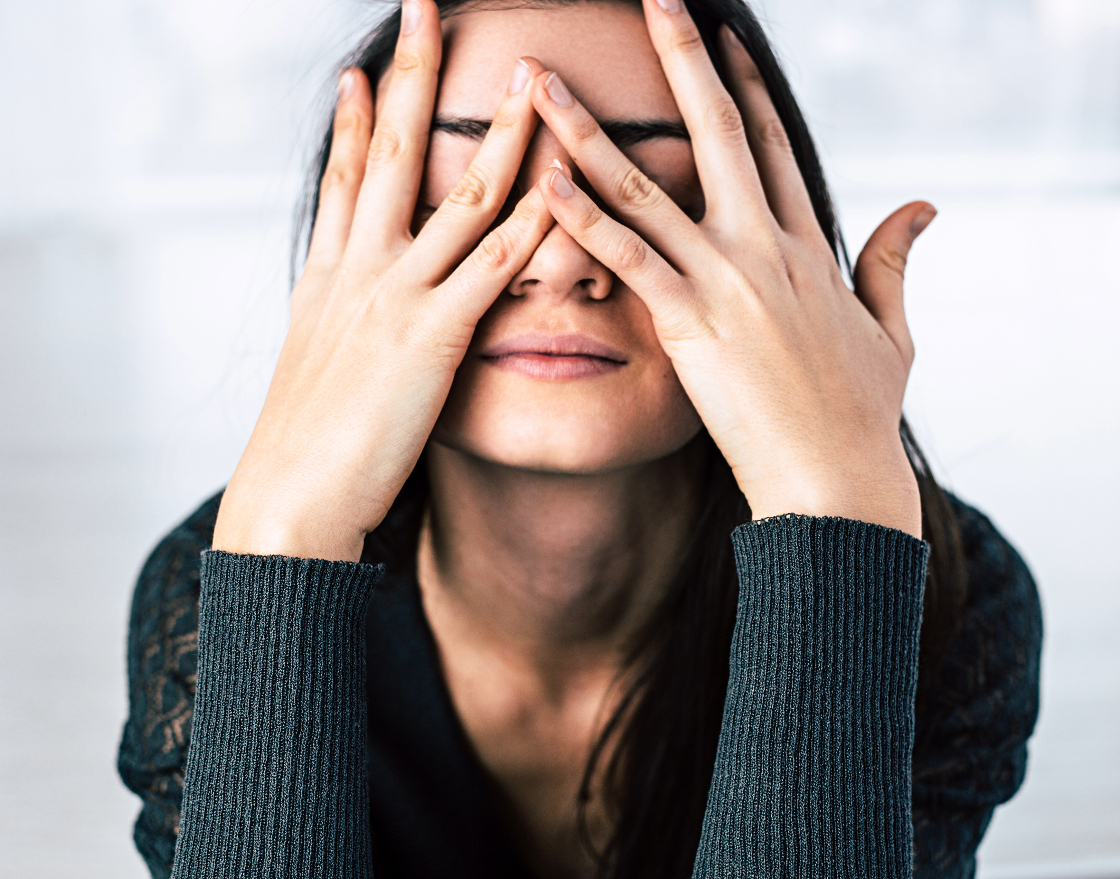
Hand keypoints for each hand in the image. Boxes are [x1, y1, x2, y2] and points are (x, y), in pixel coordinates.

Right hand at [212, 0, 553, 561]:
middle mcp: (359, 270)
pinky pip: (493, 267)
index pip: (345, 178)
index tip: (368, 68)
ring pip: (456, 196)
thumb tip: (348, 319)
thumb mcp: (316, 370)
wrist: (291, 498)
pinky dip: (531, 223)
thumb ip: (340, 328)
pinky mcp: (434, 337)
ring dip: (499, 133)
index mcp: (328, 277)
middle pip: (392, 154)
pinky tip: (561, 185)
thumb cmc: (306, 449)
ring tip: (528, 76)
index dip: (357, 118)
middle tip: (427, 11)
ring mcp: (396, 297)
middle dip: (412, 78)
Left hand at [527, 0, 932, 536]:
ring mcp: (727, 279)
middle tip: (653, 0)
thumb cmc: (860, 416)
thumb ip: (894, 262)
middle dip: (682, 60)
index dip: (743, 86)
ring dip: (591, 130)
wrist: (839, 481)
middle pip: (716, 134)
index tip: (721, 36)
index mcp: (808, 247)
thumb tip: (924, 206)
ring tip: (546, 83)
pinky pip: (629, 258)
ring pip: (648, 187)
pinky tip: (544, 181)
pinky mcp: (691, 322)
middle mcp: (766, 246)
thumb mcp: (891, 330)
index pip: (771, 146)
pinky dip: (585, 218)